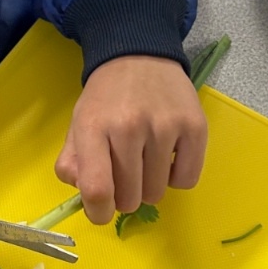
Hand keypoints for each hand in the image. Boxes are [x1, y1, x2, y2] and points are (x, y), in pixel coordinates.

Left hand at [55, 57, 206, 224]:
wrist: (139, 55)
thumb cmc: (107, 97)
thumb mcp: (79, 123)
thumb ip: (72, 163)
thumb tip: (87, 198)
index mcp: (93, 127)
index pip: (97, 188)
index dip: (98, 213)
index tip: (102, 212)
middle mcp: (129, 126)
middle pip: (129, 198)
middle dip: (124, 197)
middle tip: (125, 176)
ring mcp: (165, 126)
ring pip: (157, 193)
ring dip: (149, 186)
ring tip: (145, 161)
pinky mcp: (195, 126)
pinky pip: (187, 180)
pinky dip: (176, 177)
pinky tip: (167, 157)